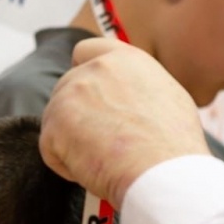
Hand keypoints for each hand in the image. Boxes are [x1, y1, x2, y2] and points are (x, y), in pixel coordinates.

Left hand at [41, 39, 209, 204]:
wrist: (161, 171)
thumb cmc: (173, 146)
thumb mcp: (167, 98)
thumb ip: (135, 90)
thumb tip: (126, 102)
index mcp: (124, 59)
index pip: (85, 52)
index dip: (81, 73)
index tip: (84, 95)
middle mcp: (94, 69)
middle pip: (65, 89)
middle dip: (74, 116)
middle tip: (99, 145)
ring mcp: (70, 94)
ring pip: (55, 121)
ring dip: (72, 143)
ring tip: (105, 161)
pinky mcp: (54, 123)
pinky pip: (50, 149)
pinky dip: (67, 166)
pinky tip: (95, 171)